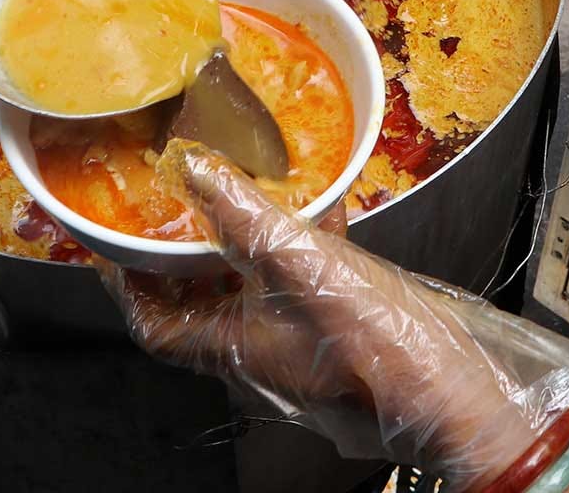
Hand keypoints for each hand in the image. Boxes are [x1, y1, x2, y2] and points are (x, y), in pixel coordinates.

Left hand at [97, 142, 568, 487]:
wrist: (461, 399)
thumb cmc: (380, 347)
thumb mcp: (304, 265)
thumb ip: (247, 215)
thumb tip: (194, 169)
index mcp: (235, 346)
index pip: (153, 324)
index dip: (123, 285)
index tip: (107, 242)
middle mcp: (257, 353)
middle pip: (197, 303)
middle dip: (179, 254)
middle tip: (170, 201)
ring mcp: (298, 349)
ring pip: (250, 290)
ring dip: (238, 245)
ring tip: (238, 190)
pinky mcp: (337, 337)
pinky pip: (300, 286)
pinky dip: (298, 247)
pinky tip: (323, 207)